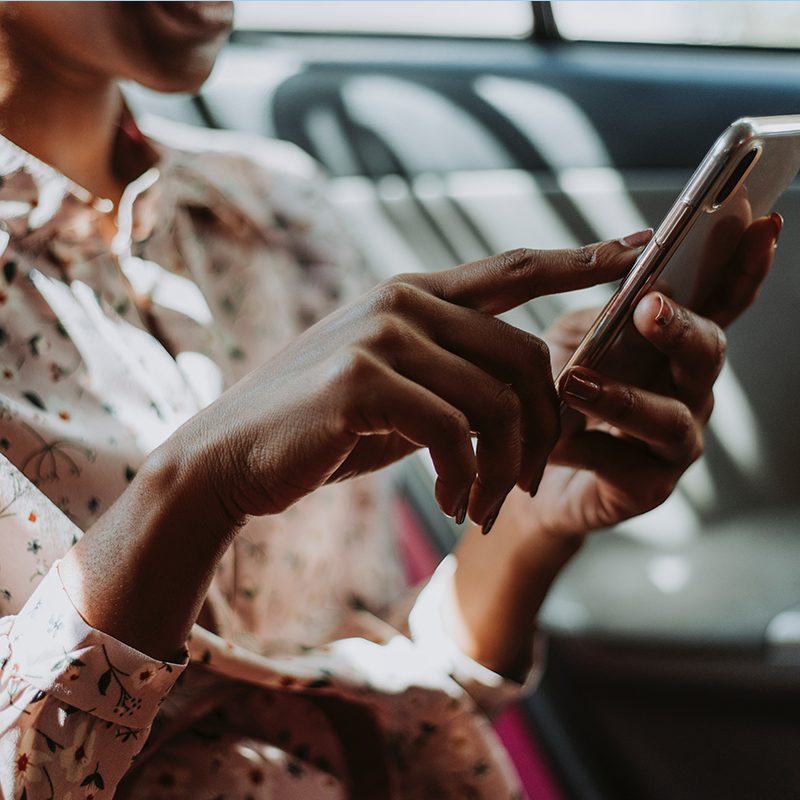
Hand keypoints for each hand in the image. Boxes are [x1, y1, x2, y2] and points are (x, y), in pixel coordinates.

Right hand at [174, 241, 643, 529]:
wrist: (232, 457)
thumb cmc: (320, 429)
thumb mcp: (395, 391)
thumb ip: (449, 373)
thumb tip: (519, 389)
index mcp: (413, 296)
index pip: (513, 270)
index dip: (580, 258)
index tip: (638, 250)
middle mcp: (402, 304)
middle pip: (526, 356)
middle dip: (545, 430)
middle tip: (528, 485)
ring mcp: (380, 337)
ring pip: (497, 401)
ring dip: (505, 468)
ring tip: (484, 506)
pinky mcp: (360, 382)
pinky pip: (454, 433)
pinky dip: (467, 479)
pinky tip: (453, 504)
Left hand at [536, 212, 780, 537]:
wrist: (530, 465)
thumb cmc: (559, 393)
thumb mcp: (574, 339)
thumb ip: (603, 313)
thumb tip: (631, 275)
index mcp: (676, 346)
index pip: (721, 301)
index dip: (745, 266)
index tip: (761, 224)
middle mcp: (688, 390)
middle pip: (708, 354)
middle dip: (682, 328)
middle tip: (649, 307)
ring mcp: (675, 442)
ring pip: (669, 417)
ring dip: (623, 397)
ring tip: (574, 382)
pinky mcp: (648, 486)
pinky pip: (622, 464)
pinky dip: (583, 447)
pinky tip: (553, 441)